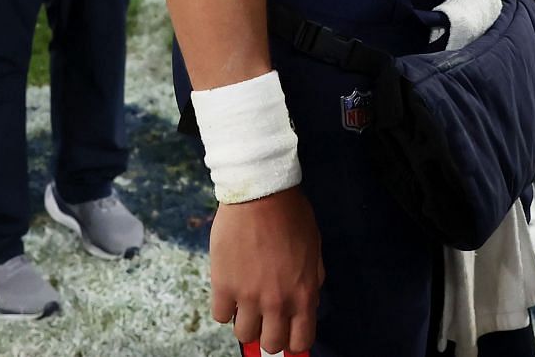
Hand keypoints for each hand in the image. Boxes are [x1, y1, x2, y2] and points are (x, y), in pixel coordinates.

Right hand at [210, 186, 323, 356]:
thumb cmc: (291, 215)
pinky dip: (224, 308)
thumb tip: (307, 300)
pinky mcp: (223, 284)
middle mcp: (277, 302)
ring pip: (243, 334)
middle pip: (270, 344)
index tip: (285, 331)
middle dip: (268, 333)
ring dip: (245, 321)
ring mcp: (248, 296)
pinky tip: (229, 291)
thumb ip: (312, 280)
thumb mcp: (314, 249)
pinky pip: (220, 315)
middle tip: (263, 317)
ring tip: (244, 302)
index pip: (300, 342)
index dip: (292, 340)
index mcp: (304, 295)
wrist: (260, 193)